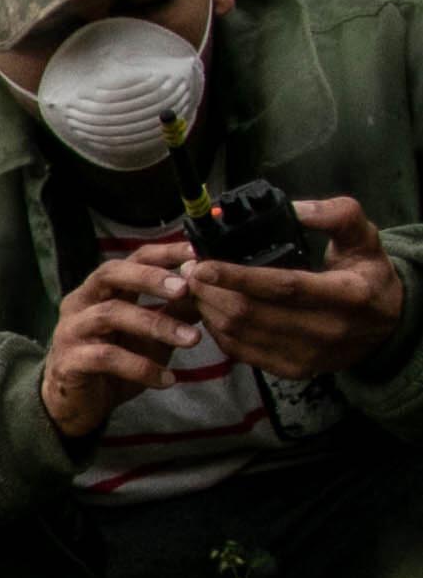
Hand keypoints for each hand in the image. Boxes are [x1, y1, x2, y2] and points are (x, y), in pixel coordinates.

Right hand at [40, 240, 198, 442]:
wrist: (78, 404)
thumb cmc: (115, 362)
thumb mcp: (151, 334)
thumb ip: (174, 312)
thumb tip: (210, 290)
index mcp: (101, 290)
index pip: (131, 259)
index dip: (162, 254)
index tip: (195, 252)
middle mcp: (81, 302)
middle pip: (110, 274)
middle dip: (149, 278)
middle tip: (185, 288)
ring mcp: (71, 330)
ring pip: (110, 314)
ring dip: (155, 324)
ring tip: (192, 340)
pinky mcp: (69, 360)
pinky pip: (107, 357)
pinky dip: (141, 367)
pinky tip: (167, 379)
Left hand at [182, 195, 406, 380]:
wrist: (388, 326)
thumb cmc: (368, 275)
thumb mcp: (365, 239)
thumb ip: (336, 215)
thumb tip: (295, 208)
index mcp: (347, 294)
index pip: (283, 287)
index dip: (237, 277)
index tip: (201, 265)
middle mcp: (327, 329)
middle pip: (251, 313)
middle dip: (210, 291)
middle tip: (189, 270)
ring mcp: (308, 355)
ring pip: (239, 334)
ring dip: (208, 309)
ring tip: (195, 286)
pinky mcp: (292, 370)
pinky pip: (241, 351)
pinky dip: (218, 329)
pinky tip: (211, 309)